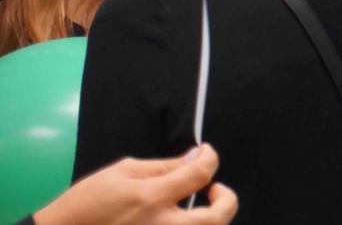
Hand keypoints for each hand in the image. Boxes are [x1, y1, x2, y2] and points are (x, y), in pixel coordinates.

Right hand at [33, 143, 237, 224]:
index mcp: (151, 199)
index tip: (207, 153)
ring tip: (199, 205)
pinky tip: (178, 218)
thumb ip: (162, 167)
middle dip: (227, 200)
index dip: (211, 159)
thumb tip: (195, 158)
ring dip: (210, 218)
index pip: (200, 174)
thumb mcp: (120, 174)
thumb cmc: (84, 204)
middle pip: (217, 219)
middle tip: (214, 189)